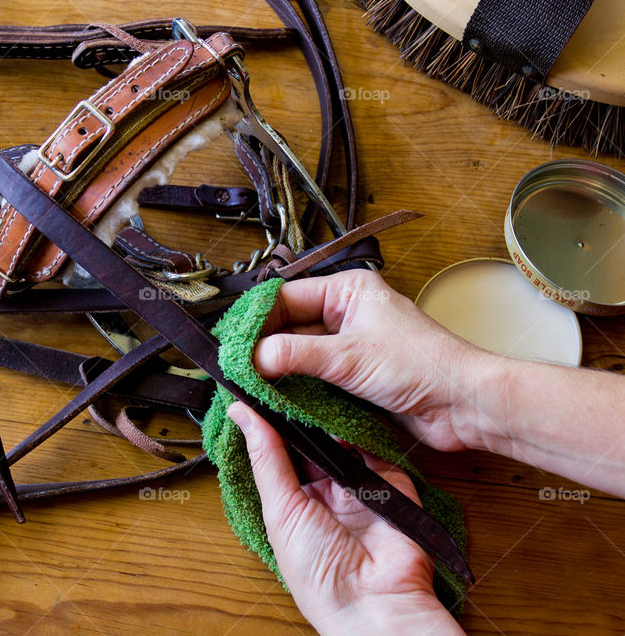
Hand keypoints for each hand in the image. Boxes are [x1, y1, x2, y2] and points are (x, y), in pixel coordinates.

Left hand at [227, 402, 463, 634]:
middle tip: (287, 377)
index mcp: (294, 501)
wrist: (375, 603)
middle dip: (300, 413)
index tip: (258, 384)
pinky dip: (363, 429)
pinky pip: (376, 447)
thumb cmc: (318, 571)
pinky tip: (348, 406)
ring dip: (329, 418)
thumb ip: (267, 458)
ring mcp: (359, 486)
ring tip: (313, 386)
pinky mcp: (390, 483)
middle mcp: (326, 491)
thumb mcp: (281, 509)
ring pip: (343, 438)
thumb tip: (239, 413)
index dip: (271, 421)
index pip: (280, 450)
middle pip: (312, 440)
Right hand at [253, 269, 505, 452]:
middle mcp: (346, 314)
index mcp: (347, 291)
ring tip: (249, 386)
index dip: (256, 320)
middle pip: (289, 326)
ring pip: (299, 354)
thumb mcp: (349, 357)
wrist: (464, 404)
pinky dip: (297, 387)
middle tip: (235, 369)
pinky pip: (315, 377)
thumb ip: (296, 356)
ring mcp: (350, 345)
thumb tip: (252, 358)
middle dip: (263, 347)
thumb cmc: (422, 365)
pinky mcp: (355, 375)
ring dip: (278, 370)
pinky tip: (276, 399)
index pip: (286, 298)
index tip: (231, 343)